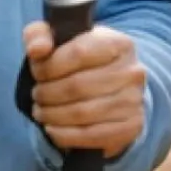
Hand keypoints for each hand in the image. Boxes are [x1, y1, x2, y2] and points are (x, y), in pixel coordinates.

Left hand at [22, 21, 147, 156]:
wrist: (115, 86)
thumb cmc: (81, 60)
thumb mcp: (60, 38)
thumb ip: (40, 35)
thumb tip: (37, 49)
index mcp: (119, 43)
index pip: (79, 53)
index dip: (50, 66)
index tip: (37, 73)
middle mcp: (133, 71)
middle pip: (78, 86)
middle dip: (47, 94)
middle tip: (36, 96)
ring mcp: (134, 101)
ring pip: (82, 113)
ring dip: (52, 115)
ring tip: (41, 112)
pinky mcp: (131, 126)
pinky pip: (91, 135)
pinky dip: (64, 135)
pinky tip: (52, 128)